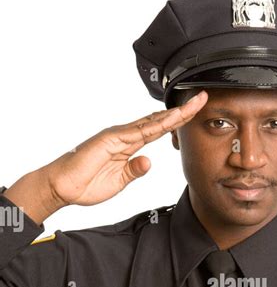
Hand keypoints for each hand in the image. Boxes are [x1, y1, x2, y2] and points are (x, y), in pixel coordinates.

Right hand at [41, 90, 207, 207]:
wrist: (63, 187)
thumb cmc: (87, 183)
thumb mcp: (119, 181)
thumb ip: (134, 170)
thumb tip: (149, 162)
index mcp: (128, 145)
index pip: (159, 130)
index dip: (178, 122)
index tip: (195, 114)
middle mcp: (125, 136)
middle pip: (159, 120)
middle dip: (182, 111)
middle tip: (203, 99)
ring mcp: (118, 135)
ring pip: (152, 122)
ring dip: (174, 114)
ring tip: (193, 104)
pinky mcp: (110, 139)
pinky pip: (137, 131)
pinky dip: (154, 125)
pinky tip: (170, 120)